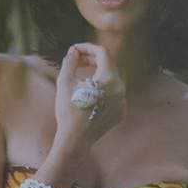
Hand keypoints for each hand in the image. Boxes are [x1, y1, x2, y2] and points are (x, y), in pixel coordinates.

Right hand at [51, 43, 124, 158]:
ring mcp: (122, 101)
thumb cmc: (68, 110)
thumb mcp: (65, 82)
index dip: (87, 47)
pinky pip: (113, 93)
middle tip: (76, 61)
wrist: (75, 139)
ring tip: (80, 76)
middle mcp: (121, 88)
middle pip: (108, 65)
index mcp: (109, 78)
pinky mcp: (121, 112)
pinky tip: (89, 93)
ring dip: (97, 74)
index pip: (102, 53)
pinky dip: (103, 89)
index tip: (75, 49)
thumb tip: (73, 51)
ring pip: (112, 79)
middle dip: (92, 60)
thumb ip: (70, 62)